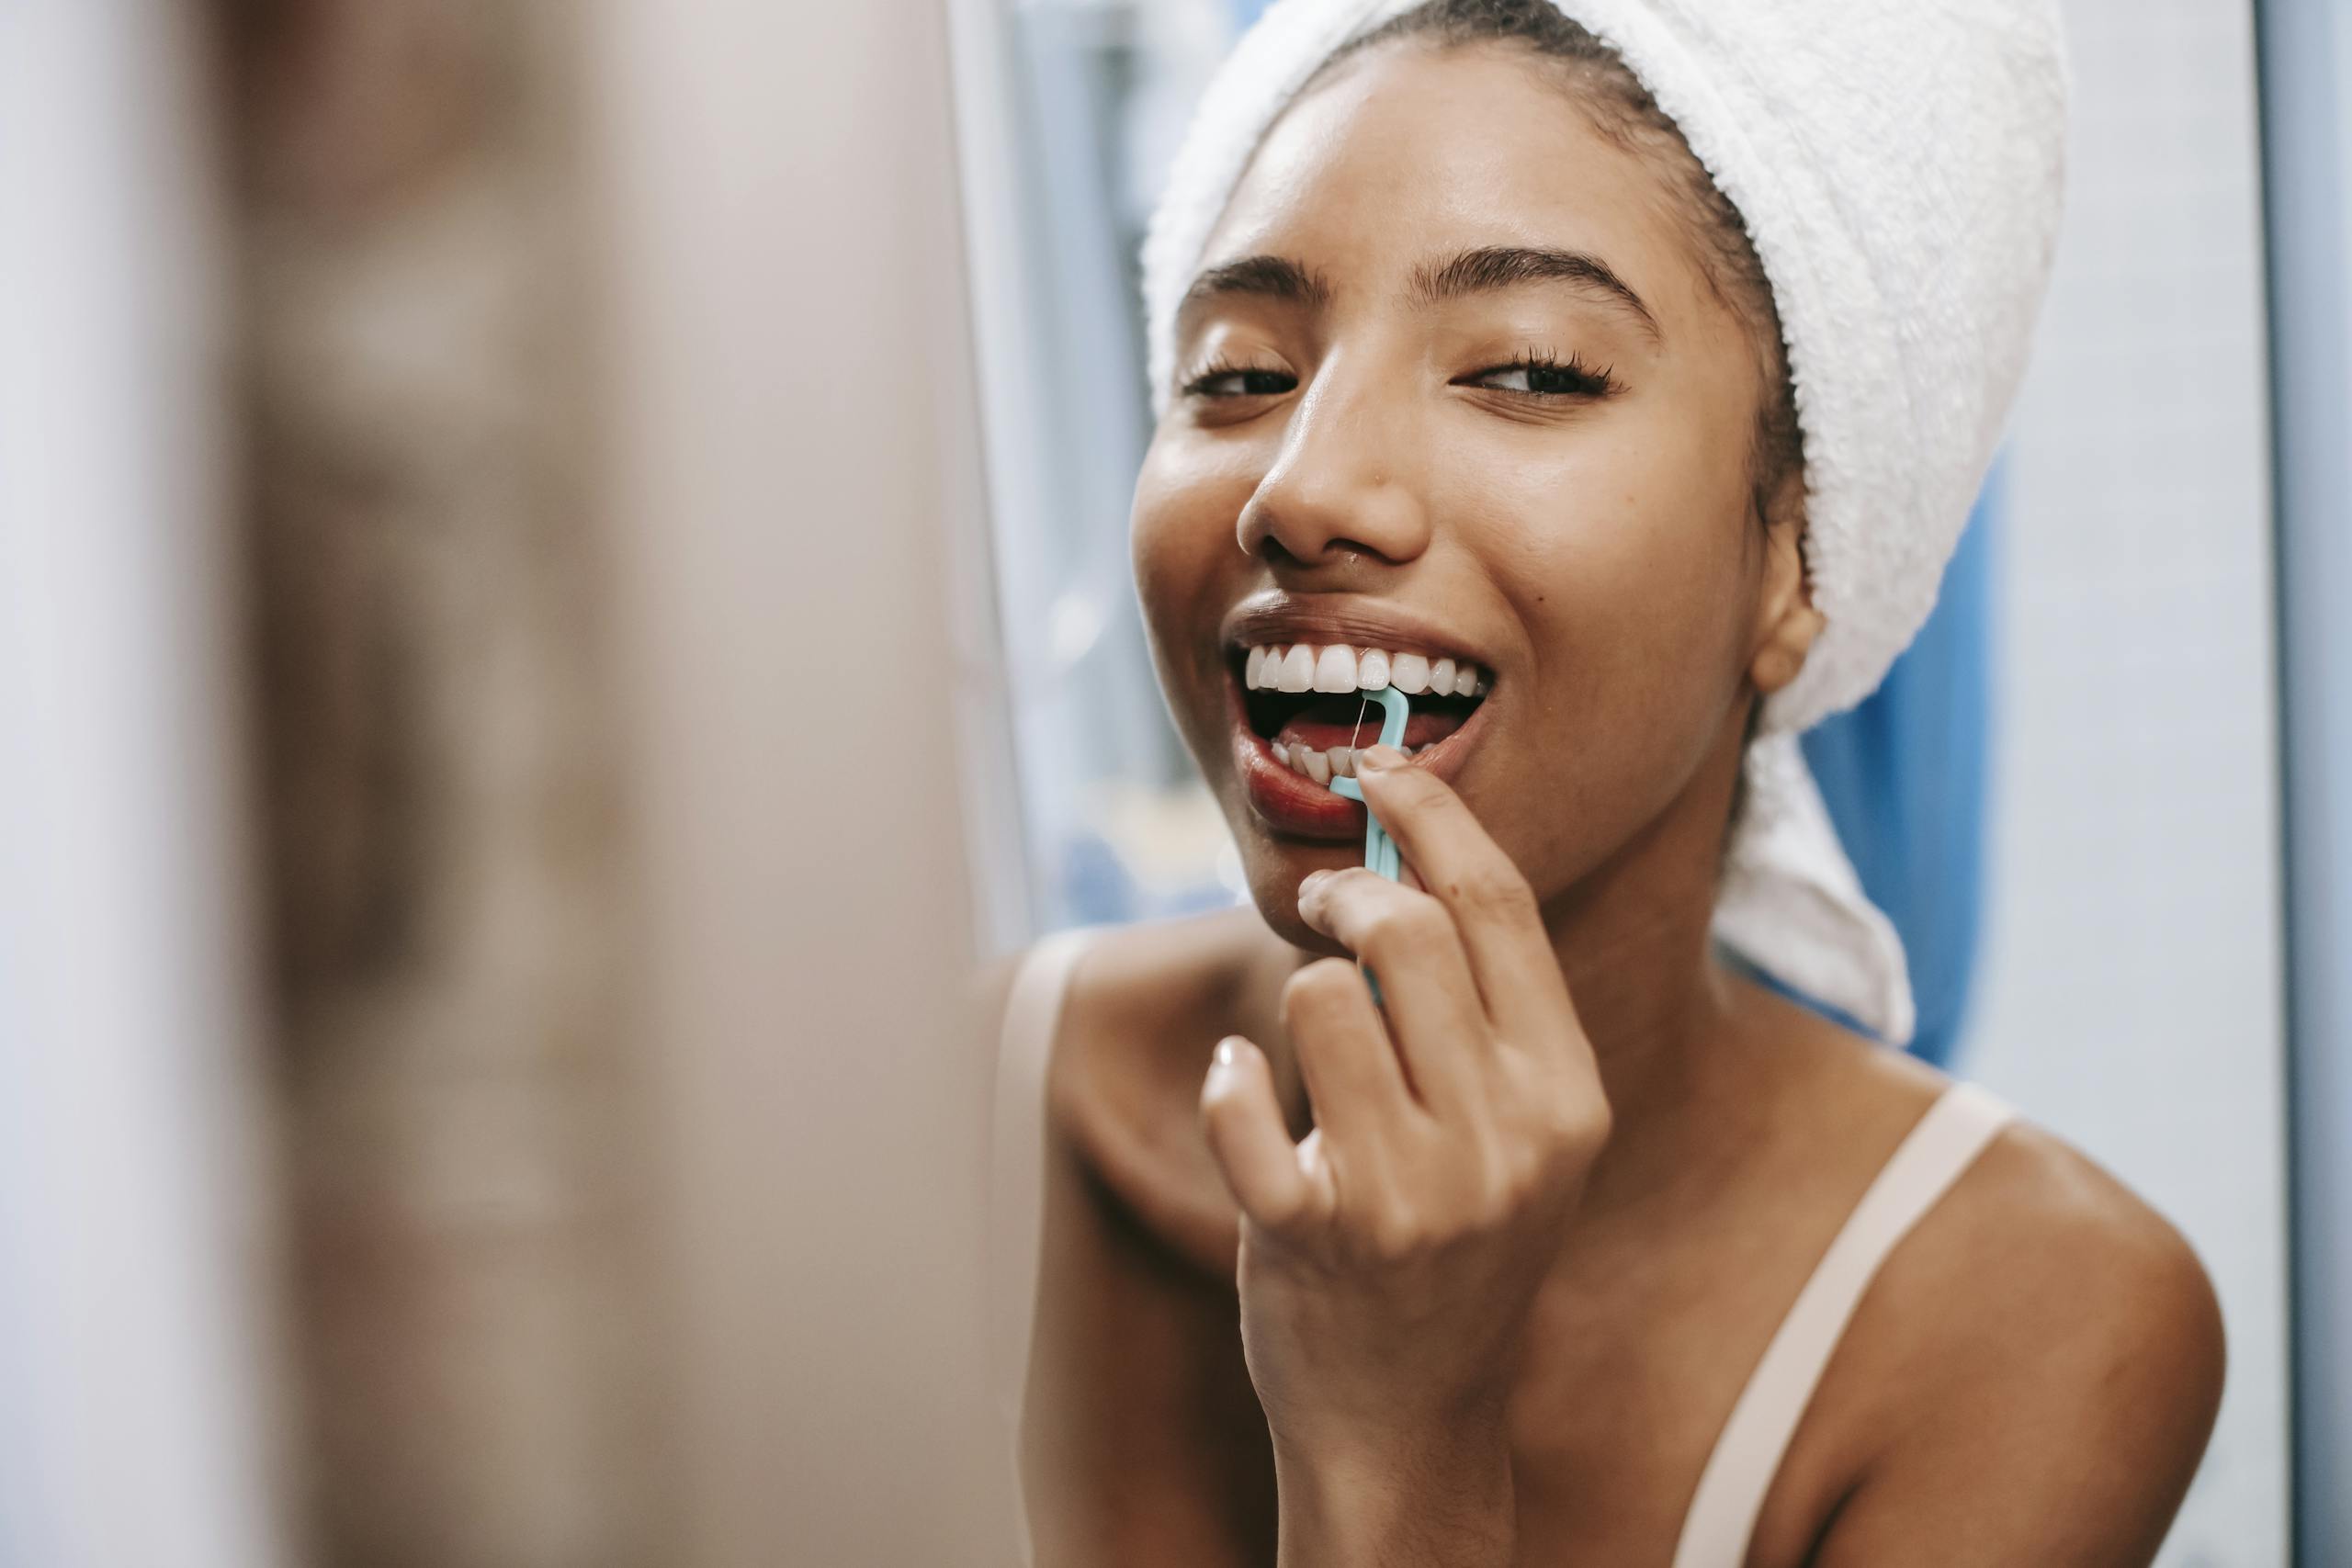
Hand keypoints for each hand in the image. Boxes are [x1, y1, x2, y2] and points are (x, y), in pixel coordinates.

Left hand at [1199, 745, 1610, 1546]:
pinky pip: (1242, 1097)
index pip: (1499, 906)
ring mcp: (1412, 1193)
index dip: (1432, 814)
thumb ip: (1488, 1014)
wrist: (1410, 1417)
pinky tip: (1243, 1093)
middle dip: (1347, 891)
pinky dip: (1228, 1080)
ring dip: (1295, 999)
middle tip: (1322, 900)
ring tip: (1308, 1056)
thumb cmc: (1458, 1248)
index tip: (1379, 765)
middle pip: (1407, 930)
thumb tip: (1410, 854)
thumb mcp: (1519, 1137)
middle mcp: (1503, 1140)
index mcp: (1566, 1098)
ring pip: (1316, 996)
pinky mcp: (1314, 1234)